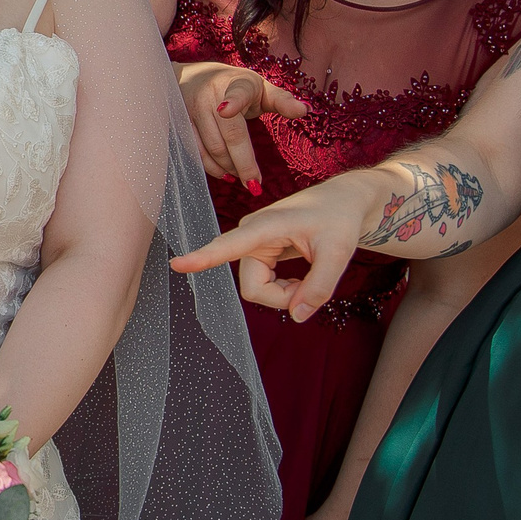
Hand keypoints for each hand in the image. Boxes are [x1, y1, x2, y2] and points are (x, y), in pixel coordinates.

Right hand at [171, 167, 391, 322]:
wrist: (344, 202)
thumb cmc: (340, 219)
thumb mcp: (338, 254)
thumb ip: (319, 288)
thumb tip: (297, 316)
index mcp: (266, 226)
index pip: (229, 245)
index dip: (203, 257)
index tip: (176, 263)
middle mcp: (251, 234)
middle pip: (253, 288)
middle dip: (282, 298)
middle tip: (311, 289)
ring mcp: (252, 244)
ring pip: (257, 290)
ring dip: (284, 294)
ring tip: (308, 278)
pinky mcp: (257, 252)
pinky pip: (262, 285)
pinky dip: (283, 289)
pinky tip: (299, 277)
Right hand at [179, 63, 307, 192]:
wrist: (191, 76)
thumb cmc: (235, 85)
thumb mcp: (259, 87)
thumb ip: (281, 100)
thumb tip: (305, 111)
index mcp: (237, 83)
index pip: (236, 93)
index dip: (232, 102)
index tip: (226, 111)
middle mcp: (211, 94)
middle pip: (228, 135)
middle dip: (243, 164)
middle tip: (255, 185)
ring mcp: (192, 108)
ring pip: (212, 148)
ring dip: (228, 168)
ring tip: (242, 178)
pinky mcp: (180, 122)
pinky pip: (196, 151)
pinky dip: (211, 167)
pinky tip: (224, 174)